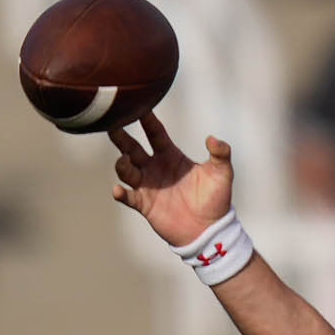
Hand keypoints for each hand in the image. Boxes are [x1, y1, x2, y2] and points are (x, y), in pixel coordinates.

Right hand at [108, 115, 230, 248]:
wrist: (211, 230)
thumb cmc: (216, 200)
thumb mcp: (222, 174)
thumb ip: (221, 154)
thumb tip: (214, 139)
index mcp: (170, 155)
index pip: (155, 132)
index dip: (146, 119)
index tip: (137, 104)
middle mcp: (155, 167)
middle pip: (131, 147)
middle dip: (121, 136)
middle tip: (112, 124)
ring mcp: (148, 185)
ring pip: (126, 169)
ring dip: (122, 164)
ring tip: (125, 160)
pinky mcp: (144, 204)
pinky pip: (128, 197)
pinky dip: (121, 194)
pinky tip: (118, 190)